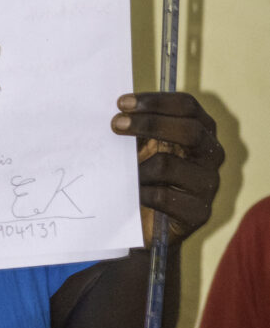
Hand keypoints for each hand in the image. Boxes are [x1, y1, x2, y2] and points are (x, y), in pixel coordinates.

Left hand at [111, 92, 223, 245]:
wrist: (148, 226)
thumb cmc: (145, 178)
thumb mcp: (142, 148)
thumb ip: (137, 129)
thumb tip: (115, 110)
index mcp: (201, 131)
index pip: (187, 106)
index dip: (155, 101)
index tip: (122, 103)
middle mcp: (211, 155)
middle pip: (189, 130)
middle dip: (149, 124)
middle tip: (115, 124)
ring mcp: (208, 184)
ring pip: (168, 165)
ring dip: (137, 169)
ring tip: (122, 175)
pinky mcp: (199, 213)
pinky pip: (163, 197)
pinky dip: (140, 194)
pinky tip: (132, 196)